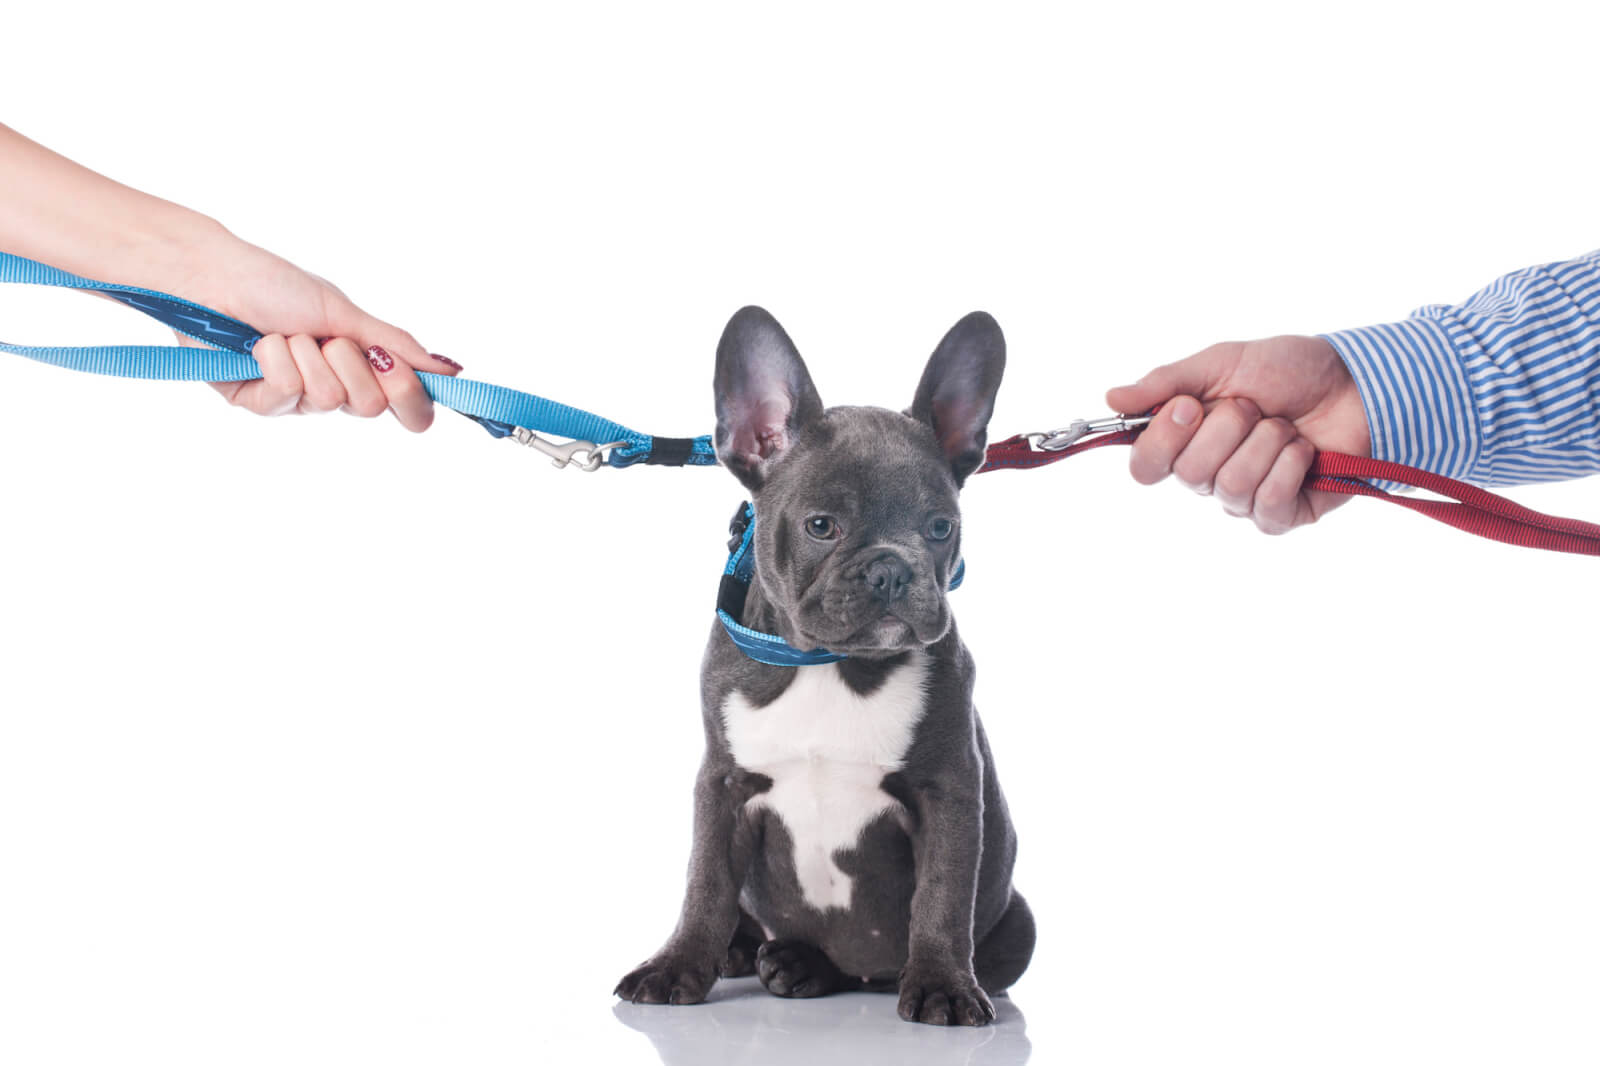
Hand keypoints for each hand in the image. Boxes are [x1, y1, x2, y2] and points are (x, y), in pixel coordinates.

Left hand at [170, 228, 461, 430]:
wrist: (213, 276)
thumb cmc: (275, 284)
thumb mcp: (347, 314)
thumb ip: (399, 346)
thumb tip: (452, 372)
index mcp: (360, 369)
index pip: (407, 410)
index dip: (409, 397)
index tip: (395, 367)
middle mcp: (332, 390)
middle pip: (371, 407)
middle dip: (352, 363)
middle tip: (329, 339)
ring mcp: (295, 402)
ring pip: (329, 399)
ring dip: (309, 353)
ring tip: (284, 333)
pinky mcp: (257, 405)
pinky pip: (288, 394)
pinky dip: (277, 358)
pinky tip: (258, 344)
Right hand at [1105, 335, 1370, 533]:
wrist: (1356, 383)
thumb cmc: (1290, 370)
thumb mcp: (1222, 362)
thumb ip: (1165, 382)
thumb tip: (1111, 397)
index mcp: (1186, 440)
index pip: (1144, 466)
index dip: (1164, 439)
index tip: (1192, 406)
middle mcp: (1208, 474)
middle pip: (1190, 473)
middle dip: (1229, 428)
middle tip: (1254, 407)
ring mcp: (1243, 498)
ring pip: (1231, 484)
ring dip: (1266, 442)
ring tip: (1285, 426)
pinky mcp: (1281, 515)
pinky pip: (1266, 503)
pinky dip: (1289, 467)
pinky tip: (1304, 452)